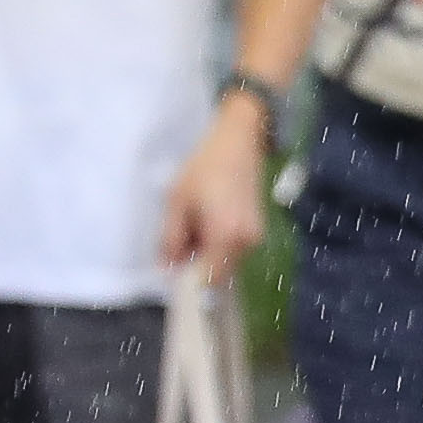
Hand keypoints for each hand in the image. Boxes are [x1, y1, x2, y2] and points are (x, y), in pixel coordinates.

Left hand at [164, 91, 272, 275]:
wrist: (239, 144)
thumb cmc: (204, 168)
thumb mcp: (177, 202)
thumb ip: (170, 238)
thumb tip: (166, 267)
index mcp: (225, 237)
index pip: (206, 279)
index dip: (186, 279)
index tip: (169, 269)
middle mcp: (245, 243)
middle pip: (217, 273)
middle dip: (195, 263)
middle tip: (177, 239)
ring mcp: (254, 238)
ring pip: (225, 262)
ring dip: (205, 254)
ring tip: (192, 224)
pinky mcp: (256, 231)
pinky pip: (232, 250)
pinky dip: (216, 244)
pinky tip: (207, 220)